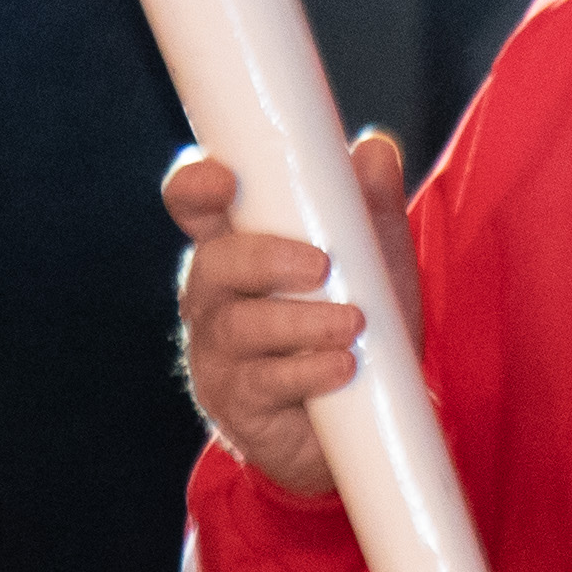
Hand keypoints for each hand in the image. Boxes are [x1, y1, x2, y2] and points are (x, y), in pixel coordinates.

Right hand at [163, 136, 409, 501]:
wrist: (364, 423)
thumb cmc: (353, 324)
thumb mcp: (372, 261)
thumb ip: (371, 206)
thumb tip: (375, 148)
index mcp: (237, 246)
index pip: (195, 206)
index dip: (195, 185)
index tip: (223, 179)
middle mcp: (215, 296)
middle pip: (213, 263)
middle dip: (264, 259)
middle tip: (321, 265)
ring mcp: (218, 352)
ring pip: (240, 326)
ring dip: (300, 321)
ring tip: (353, 323)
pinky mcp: (237, 404)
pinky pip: (262, 383)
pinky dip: (306, 372)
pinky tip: (341, 366)